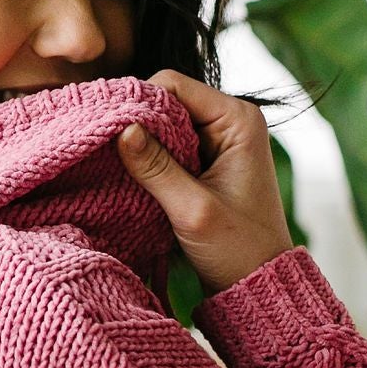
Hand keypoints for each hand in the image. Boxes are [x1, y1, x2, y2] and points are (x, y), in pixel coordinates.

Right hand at [117, 72, 294, 298]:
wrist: (257, 282)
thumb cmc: (238, 248)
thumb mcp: (193, 210)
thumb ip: (156, 168)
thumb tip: (120, 128)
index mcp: (238, 119)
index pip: (173, 85)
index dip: (139, 102)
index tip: (110, 130)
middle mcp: (230, 119)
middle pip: (166, 100)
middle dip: (137, 122)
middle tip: (108, 150)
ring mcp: (218, 138)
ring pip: (163, 122)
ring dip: (141, 142)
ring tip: (118, 165)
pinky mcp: (206, 158)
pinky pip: (168, 143)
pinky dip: (149, 157)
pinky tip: (132, 174)